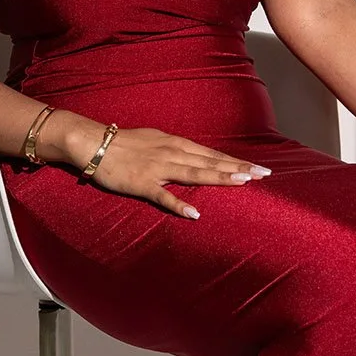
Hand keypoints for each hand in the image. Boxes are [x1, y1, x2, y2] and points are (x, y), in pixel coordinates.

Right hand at [77, 126, 270, 217]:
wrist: (93, 143)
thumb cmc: (124, 143)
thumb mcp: (155, 140)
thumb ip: (175, 150)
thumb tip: (194, 158)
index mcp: (175, 143)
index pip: (212, 154)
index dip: (235, 161)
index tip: (258, 168)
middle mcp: (171, 153)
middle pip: (210, 162)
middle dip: (237, 168)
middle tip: (263, 174)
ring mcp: (157, 168)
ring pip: (194, 174)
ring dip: (218, 178)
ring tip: (241, 183)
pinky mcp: (142, 183)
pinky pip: (163, 196)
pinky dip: (178, 204)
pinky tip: (194, 214)